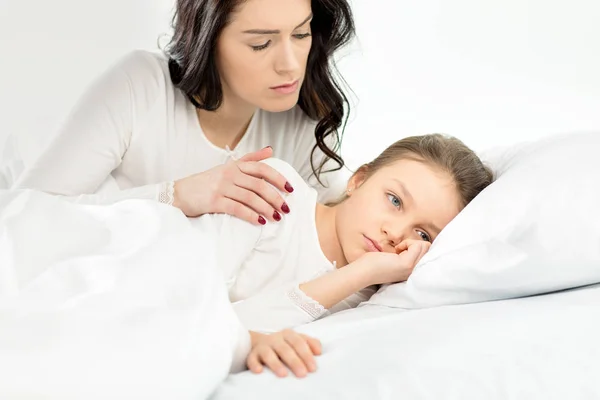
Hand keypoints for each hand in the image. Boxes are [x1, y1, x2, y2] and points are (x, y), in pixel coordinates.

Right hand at [172, 146, 292, 223]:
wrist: (179, 193)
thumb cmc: (206, 182)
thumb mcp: (227, 167)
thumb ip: (249, 159)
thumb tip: (270, 150)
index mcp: (235, 165)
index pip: (262, 169)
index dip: (278, 178)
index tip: (290, 189)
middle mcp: (229, 174)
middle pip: (259, 185)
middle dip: (276, 198)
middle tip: (286, 209)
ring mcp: (221, 187)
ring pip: (251, 197)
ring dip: (266, 208)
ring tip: (276, 217)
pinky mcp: (214, 201)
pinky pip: (237, 208)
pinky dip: (251, 216)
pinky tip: (260, 222)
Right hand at [246, 329, 321, 377]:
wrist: (258, 343)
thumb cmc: (284, 345)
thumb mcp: (297, 340)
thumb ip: (310, 343)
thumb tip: (319, 351)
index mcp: (288, 334)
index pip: (299, 342)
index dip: (306, 354)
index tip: (313, 368)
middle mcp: (275, 339)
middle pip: (285, 348)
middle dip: (295, 361)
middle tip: (302, 374)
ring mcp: (263, 346)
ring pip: (268, 353)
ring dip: (276, 364)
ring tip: (283, 374)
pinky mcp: (252, 354)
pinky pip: (251, 359)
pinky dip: (254, 365)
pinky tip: (259, 371)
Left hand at [357, 240, 430, 284]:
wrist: (362, 272)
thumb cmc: (373, 264)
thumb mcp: (394, 260)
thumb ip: (405, 256)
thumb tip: (415, 244)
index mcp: (412, 272)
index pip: (427, 255)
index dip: (415, 248)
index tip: (401, 252)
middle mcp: (414, 272)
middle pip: (427, 249)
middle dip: (414, 244)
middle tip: (399, 250)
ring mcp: (412, 268)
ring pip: (424, 246)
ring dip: (410, 243)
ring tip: (398, 250)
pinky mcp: (407, 264)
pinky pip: (417, 245)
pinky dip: (407, 243)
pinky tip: (397, 249)